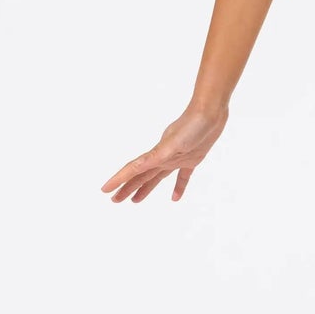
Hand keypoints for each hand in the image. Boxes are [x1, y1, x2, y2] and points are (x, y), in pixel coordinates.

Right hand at [100, 104, 227, 202]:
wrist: (210, 112)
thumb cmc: (192, 125)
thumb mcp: (172, 143)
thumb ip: (155, 156)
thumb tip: (137, 166)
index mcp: (157, 154)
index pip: (133, 170)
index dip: (118, 180)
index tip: (105, 190)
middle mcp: (163, 157)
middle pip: (141, 176)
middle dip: (127, 188)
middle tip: (115, 200)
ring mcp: (177, 157)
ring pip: (156, 177)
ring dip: (145, 188)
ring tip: (135, 201)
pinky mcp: (192, 158)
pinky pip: (182, 176)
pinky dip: (178, 187)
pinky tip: (175, 198)